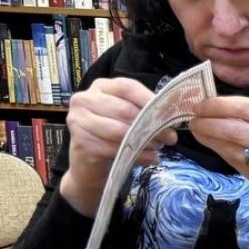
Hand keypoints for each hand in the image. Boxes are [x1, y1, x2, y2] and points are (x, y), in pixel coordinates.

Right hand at [59, 78, 177, 217]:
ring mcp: (78, 120)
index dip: (150, 100)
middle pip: (124, 109)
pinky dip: (137, 155)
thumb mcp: (128, 117)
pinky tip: (150, 158)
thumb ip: (144, 111)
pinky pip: (115, 148)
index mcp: (100, 87)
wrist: (88, 162)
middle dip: (151, 125)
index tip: (169, 115)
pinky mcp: (81, 142)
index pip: (127, 87)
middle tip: (170, 137)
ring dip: (145, 141)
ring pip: (120, 130)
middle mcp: (85, 99)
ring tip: (158, 147)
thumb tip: (170, 117)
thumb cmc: (113, 135)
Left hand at [187, 96, 248, 206]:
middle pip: (235, 127)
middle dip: (208, 121)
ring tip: (197, 130)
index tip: (201, 104)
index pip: (246, 107)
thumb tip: (220, 109)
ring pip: (232, 146)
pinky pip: (236, 162)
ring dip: (209, 137)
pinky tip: (213, 146)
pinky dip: (220, 152)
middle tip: (193, 118)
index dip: (219, 105)